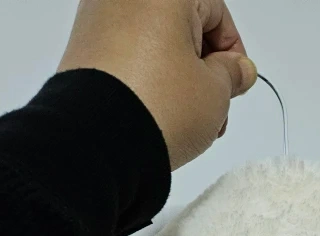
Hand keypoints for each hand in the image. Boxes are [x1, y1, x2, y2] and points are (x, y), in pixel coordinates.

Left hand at [58, 0, 257, 169]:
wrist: (98, 139)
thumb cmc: (159, 107)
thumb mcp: (215, 93)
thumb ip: (232, 74)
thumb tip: (237, 69)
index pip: (216, 11)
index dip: (233, 52)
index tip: (236, 82)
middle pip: (182, 26)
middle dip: (203, 67)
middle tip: (214, 106)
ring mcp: (99, 17)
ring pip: (154, 42)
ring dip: (176, 76)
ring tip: (186, 118)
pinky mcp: (82, 45)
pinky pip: (127, 55)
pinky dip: (147, 78)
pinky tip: (157, 112)